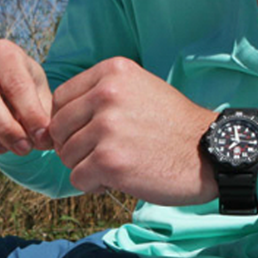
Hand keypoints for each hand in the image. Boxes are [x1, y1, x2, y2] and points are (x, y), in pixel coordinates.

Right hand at [0, 40, 53, 155]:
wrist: (13, 103)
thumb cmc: (33, 99)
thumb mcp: (46, 102)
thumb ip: (45, 119)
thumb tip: (41, 138)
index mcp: (3, 54)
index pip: (15, 83)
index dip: (30, 114)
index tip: (42, 136)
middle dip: (5, 129)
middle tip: (24, 148)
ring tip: (9, 145)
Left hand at [50, 57, 218, 205]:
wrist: (210, 153)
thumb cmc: (174, 127)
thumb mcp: (140, 91)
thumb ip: (98, 98)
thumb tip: (47, 129)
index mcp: (112, 72)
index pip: (61, 99)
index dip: (69, 123)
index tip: (90, 135)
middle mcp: (107, 94)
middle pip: (58, 128)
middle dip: (75, 147)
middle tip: (105, 155)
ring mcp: (106, 128)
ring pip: (66, 156)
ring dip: (86, 167)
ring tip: (117, 166)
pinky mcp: (108, 161)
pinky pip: (77, 178)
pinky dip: (94, 185)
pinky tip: (120, 180)